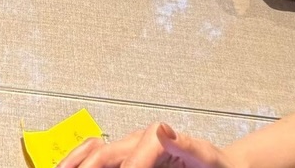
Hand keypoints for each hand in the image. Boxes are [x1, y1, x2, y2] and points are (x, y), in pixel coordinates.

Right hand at [59, 124, 232, 167]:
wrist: (222, 166)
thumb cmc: (217, 165)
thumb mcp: (208, 159)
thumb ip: (188, 146)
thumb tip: (164, 130)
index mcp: (156, 137)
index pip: (129, 158)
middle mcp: (139, 139)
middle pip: (101, 153)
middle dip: (83, 166)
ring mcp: (131, 147)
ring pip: (93, 152)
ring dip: (75, 162)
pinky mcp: (130, 155)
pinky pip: (100, 155)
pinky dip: (82, 161)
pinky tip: (71, 167)